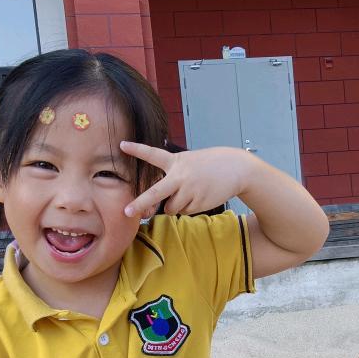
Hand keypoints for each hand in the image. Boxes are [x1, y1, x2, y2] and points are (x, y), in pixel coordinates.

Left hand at [120, 143, 251, 218]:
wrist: (236, 169)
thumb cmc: (210, 165)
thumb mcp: (190, 162)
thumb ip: (175, 178)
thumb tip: (166, 206)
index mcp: (176, 161)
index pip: (153, 155)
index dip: (137, 150)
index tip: (122, 145)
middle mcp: (180, 176)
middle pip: (155, 193)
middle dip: (140, 204)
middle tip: (126, 212)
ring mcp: (189, 191)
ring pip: (171, 208)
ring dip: (176, 205)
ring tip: (191, 192)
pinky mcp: (198, 203)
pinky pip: (184, 212)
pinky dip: (189, 207)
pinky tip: (200, 196)